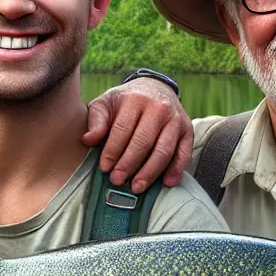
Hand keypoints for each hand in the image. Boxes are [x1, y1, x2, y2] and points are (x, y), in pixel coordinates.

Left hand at [84, 78, 192, 193]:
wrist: (154, 88)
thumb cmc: (125, 102)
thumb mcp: (106, 103)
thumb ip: (96, 120)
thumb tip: (87, 140)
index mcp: (135, 100)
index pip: (122, 130)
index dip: (112, 151)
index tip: (104, 168)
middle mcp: (158, 108)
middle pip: (143, 142)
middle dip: (129, 164)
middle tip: (117, 181)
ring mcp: (175, 120)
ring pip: (164, 150)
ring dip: (150, 172)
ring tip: (137, 187)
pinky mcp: (188, 130)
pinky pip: (184, 152)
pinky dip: (177, 169)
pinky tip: (167, 183)